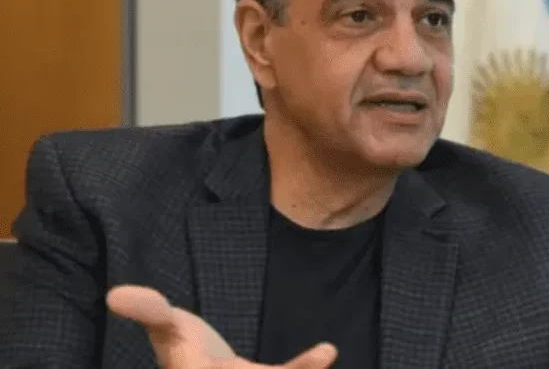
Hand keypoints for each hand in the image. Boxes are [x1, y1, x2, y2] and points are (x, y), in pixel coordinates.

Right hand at [107, 285, 336, 367]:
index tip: (259, 360)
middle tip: (306, 364)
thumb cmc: (178, 342)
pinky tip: (326, 351)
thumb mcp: (163, 324)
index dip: (244, 368)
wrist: (196, 356)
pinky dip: (306, 366)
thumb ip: (147, 308)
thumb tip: (114, 295)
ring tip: (322, 357)